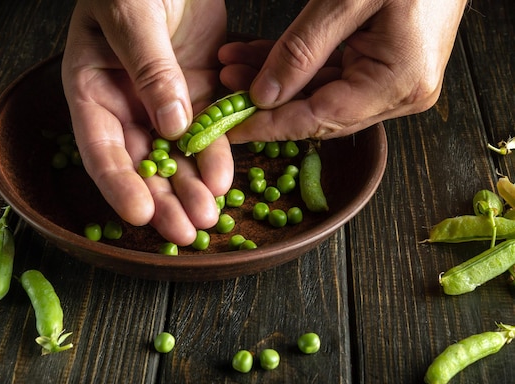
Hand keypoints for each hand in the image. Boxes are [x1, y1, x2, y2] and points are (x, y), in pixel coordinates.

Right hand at [61, 0, 230, 244]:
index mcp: (92, 88)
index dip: (119, 184)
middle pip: (142, 163)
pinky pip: (208, 131)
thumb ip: (148, 68)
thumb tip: (172, 125)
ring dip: (192, 188)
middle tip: (184, 232)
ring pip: (176, 156)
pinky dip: (216, 156)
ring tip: (209, 218)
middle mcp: (125, 104)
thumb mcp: (131, 15)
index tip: (140, 214)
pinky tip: (225, 182)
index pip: (100, 148)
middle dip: (163, 201)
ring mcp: (163, 101)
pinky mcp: (197, 92)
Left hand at [218, 0, 467, 142]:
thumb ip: (302, 49)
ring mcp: (396, 83)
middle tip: (225, 90)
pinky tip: (262, 58)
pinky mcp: (387, 68)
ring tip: (234, 67)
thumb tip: (264, 94)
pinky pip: (334, 77)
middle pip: (319, 112)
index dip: (271, 125)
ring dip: (277, 81)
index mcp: (399, 82)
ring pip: (322, 95)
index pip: (320, 118)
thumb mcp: (347, 0)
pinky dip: (298, 68)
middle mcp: (401, 93)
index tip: (231, 126)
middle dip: (268, 100)